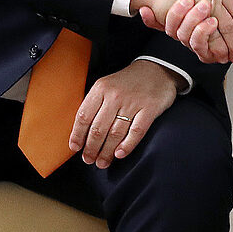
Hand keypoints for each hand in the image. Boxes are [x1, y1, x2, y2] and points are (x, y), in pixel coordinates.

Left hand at [68, 60, 182, 168]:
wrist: (157, 69)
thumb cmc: (128, 82)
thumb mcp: (107, 85)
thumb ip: (95, 103)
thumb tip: (82, 132)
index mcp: (101, 88)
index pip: (84, 116)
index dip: (77, 135)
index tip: (75, 148)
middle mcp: (115, 95)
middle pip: (98, 128)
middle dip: (91, 148)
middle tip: (89, 160)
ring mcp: (133, 102)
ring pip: (115, 133)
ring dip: (106, 152)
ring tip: (102, 162)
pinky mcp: (150, 108)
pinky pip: (136, 132)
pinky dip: (127, 145)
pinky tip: (119, 154)